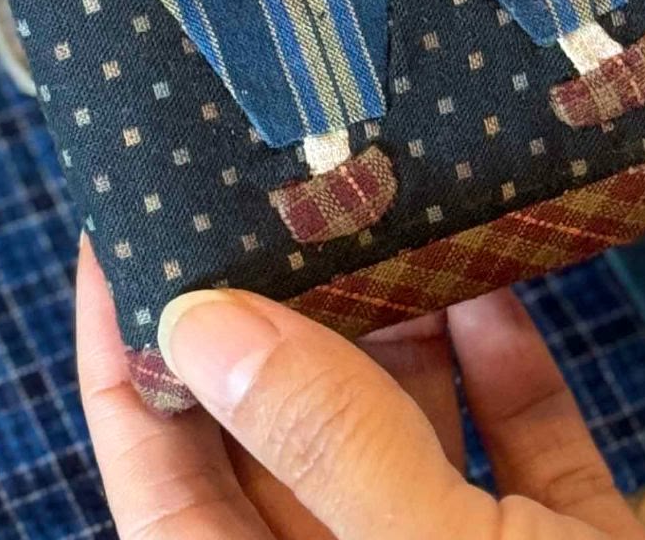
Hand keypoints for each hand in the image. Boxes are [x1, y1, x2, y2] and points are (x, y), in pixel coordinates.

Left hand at [77, 238, 644, 538]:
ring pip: (398, 425)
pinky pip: (519, 446)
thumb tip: (198, 318)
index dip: (126, 349)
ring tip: (376, 192)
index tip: (125, 222)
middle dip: (273, 300)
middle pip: (274, 429)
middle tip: (268, 171)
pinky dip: (505, 360)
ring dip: (396, 315)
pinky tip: (493, 268)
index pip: (154, 472)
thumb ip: (323, 445)